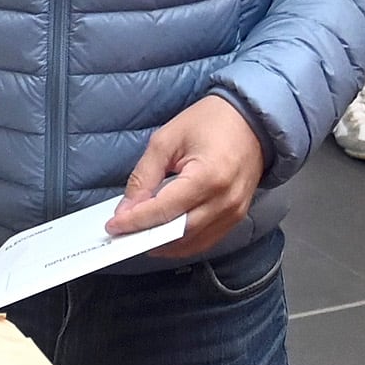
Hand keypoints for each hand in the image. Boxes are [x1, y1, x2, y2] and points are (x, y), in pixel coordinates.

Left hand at [110, 95, 263, 258]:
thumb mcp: (166, 140)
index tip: (113, 226)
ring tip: (138, 236)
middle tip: (122, 234)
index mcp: (207, 177)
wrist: (251, 120)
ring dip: (163, 244)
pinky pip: (206, 239)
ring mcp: (234, 212)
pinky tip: (163, 236)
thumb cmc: (210, 122)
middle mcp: (225, 201)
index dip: (135, 221)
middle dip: (146, 236)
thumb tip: (127, 208)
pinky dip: (183, 242)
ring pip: (192, 242)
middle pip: (178, 232)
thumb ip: (144, 176)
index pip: (164, 210)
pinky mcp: (237, 216)